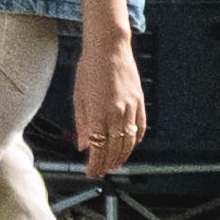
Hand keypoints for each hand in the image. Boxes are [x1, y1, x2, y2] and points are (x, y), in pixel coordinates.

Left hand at [67, 30, 148, 170]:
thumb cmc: (90, 68)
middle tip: (101, 170)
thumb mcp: (78, 97)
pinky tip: (129, 146)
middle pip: (114, 149)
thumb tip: (82, 145)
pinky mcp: (140, 102)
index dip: (94, 164)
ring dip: (122, 157)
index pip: (97, 149)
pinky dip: (135, 141)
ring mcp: (131, 108)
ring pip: (129, 142)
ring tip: (114, 163)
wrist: (109, 47)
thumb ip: (81, 124)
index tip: (90, 171)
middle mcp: (116, 114)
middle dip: (107, 164)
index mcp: (98, 113)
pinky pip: (140, 128)